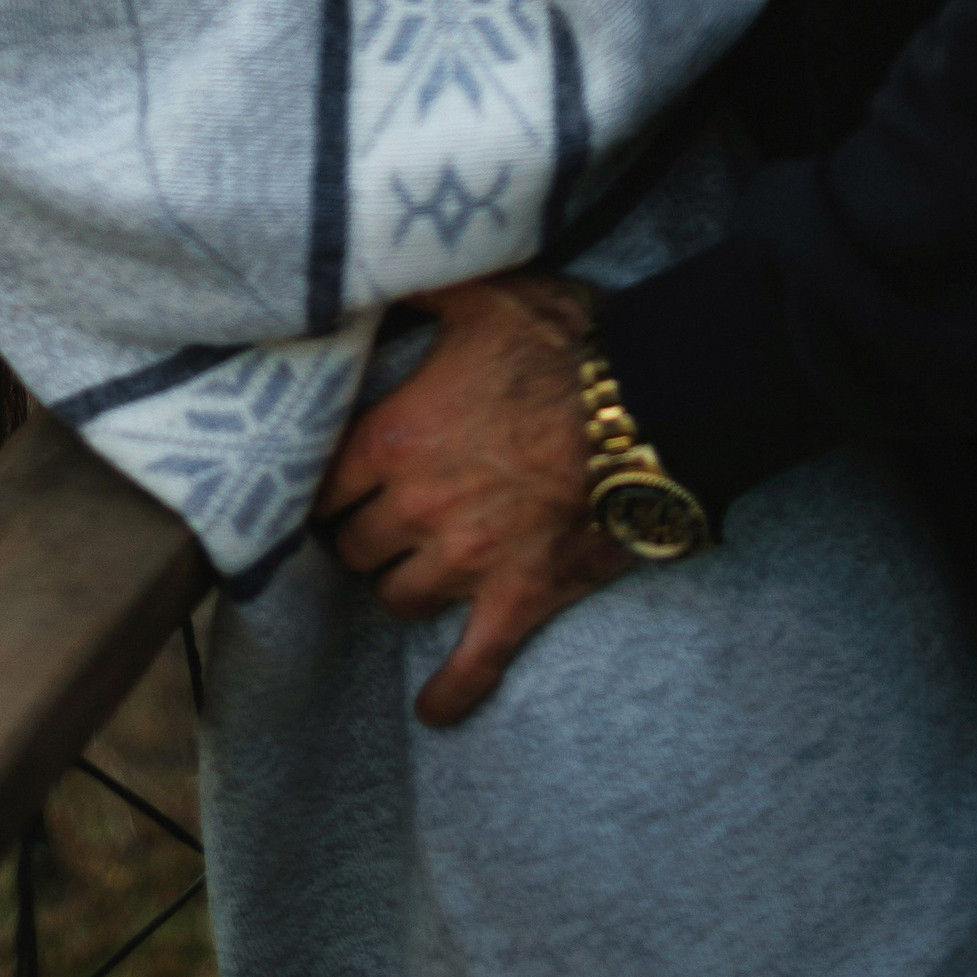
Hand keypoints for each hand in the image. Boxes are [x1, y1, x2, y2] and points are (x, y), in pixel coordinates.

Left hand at [316, 274, 628, 726]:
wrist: (654, 406)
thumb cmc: (567, 346)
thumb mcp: (483, 293)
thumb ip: (419, 284)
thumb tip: (377, 265)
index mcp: (397, 435)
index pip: (323, 484)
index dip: (323, 487)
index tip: (329, 487)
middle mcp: (418, 506)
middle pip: (354, 547)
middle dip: (359, 537)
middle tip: (372, 526)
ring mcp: (468, 560)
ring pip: (398, 599)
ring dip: (398, 589)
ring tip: (408, 575)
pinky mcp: (520, 598)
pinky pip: (473, 662)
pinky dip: (451, 694)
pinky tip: (434, 712)